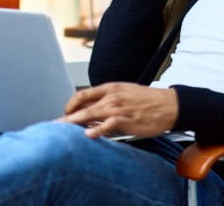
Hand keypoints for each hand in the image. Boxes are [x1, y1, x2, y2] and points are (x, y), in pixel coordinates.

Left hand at [60, 83, 177, 138]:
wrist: (169, 105)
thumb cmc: (148, 101)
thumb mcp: (125, 94)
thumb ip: (107, 101)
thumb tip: (91, 112)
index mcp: (110, 88)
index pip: (82, 94)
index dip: (70, 105)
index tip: (64, 114)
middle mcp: (112, 96)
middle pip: (82, 106)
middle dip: (66, 117)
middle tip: (53, 126)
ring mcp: (119, 108)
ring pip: (91, 114)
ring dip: (74, 123)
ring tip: (62, 131)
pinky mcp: (127, 120)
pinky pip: (108, 125)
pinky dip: (97, 130)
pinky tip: (88, 135)